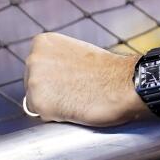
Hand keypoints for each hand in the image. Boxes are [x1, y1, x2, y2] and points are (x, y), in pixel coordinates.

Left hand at [23, 32, 153, 126]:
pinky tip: (75, 107)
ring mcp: (34, 81)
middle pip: (33, 85)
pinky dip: (58, 117)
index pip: (37, 69)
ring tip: (79, 97)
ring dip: (55, 104)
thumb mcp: (78, 52)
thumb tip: (51, 79)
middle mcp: (33, 59)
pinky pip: (43, 116)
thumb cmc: (109, 71)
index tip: (76, 76)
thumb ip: (58, 61)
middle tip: (78, 89)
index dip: (57, 77)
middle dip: (52, 91)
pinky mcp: (38, 103)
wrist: (126, 83)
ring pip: (37, 102)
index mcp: (42, 42)